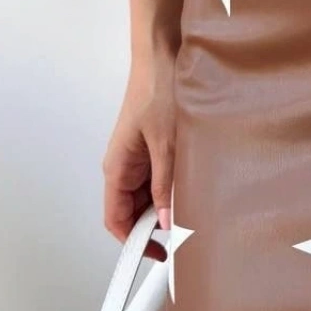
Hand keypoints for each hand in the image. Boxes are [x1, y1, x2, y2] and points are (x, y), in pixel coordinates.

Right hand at [101, 49, 176, 254]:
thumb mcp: (167, 143)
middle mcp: (124, 165)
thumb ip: (166, 184)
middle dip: (155, 227)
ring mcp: (139, 156)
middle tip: (186, 236)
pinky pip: (159, 177)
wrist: (162, 54)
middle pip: (133, 211)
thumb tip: (166, 220)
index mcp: (117, 167)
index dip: (135, 242)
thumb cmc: (157, 90)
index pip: (116, 219)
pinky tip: (194, 188)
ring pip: (149, 195)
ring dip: (167, 205)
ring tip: (194, 211)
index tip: (159, 255)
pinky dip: (174, 187)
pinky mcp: (153, 146)